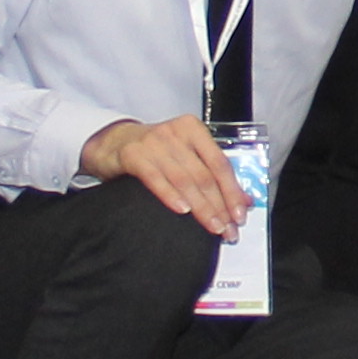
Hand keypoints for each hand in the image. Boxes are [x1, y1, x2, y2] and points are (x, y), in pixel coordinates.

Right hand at [80, 114, 244, 236]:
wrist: (113, 142)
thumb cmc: (155, 151)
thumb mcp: (186, 156)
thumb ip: (213, 174)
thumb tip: (244, 201)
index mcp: (193, 130)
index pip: (219, 163)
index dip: (232, 191)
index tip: (240, 214)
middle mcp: (175, 133)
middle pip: (203, 174)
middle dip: (219, 205)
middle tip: (228, 229)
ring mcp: (153, 142)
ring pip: (183, 179)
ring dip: (201, 207)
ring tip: (212, 227)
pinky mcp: (132, 154)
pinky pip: (155, 178)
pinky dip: (170, 195)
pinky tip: (182, 210)